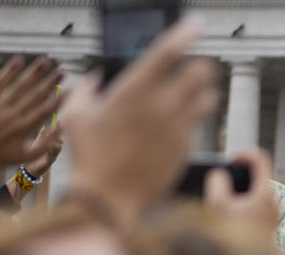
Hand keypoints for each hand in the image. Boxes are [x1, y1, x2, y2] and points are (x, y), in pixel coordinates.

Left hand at [0, 56, 63, 194]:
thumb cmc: (2, 155)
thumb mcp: (28, 155)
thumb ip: (46, 142)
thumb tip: (62, 125)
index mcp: (25, 127)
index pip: (47, 110)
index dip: (61, 99)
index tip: (73, 89)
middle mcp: (13, 114)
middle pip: (36, 95)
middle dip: (51, 82)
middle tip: (63, 71)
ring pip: (20, 86)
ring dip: (34, 72)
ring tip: (46, 61)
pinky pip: (0, 83)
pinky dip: (10, 71)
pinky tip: (19, 60)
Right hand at [65, 19, 218, 219]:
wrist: (109, 199)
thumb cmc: (89, 157)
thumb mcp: (76, 116)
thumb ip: (85, 89)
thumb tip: (93, 78)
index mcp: (134, 90)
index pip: (168, 51)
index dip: (185, 32)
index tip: (195, 24)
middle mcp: (162, 106)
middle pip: (201, 71)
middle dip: (200, 65)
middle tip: (196, 66)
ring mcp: (177, 128)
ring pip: (208, 98)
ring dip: (204, 92)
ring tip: (195, 94)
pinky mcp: (185, 149)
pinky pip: (196, 127)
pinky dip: (190, 121)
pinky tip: (176, 125)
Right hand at [205, 147, 277, 231]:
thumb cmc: (233, 239)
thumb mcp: (217, 205)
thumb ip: (217, 182)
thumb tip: (220, 176)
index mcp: (267, 193)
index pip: (261, 158)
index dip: (244, 154)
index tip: (230, 162)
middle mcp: (278, 203)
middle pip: (262, 177)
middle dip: (242, 177)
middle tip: (225, 182)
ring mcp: (278, 217)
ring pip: (261, 195)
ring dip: (243, 195)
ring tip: (224, 202)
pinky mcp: (274, 230)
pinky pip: (261, 210)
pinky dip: (247, 209)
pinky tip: (231, 218)